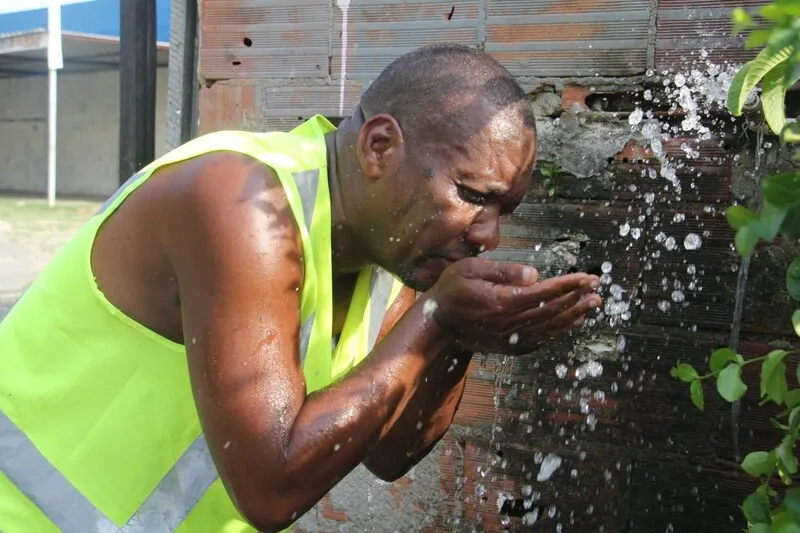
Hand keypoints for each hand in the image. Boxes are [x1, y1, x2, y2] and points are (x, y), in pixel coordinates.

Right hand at [427, 257, 600, 352]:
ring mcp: (510, 338)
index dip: (568, 285)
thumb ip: (503, 270)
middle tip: (597, 289)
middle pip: (552, 311)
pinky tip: (572, 322)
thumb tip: (534, 275)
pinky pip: (541, 339)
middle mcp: (509, 324)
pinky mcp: (509, 346)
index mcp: (501, 302)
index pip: (544, 293)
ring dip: (574, 315)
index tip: (588, 278)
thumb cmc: (452, 290)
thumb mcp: (470, 269)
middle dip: (577, 298)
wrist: (438, 322)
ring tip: (592, 305)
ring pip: (550, 328)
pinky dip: (559, 331)